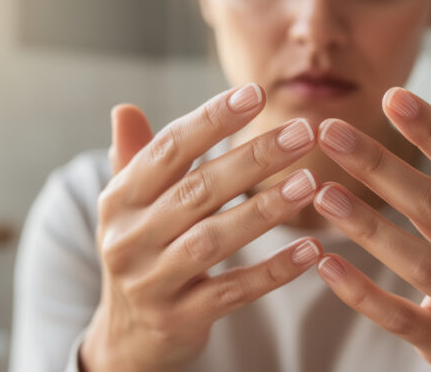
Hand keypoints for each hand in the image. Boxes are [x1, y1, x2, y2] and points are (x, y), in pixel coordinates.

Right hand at [80, 84, 322, 371]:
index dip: (212, 119)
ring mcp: (152, 283)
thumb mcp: (129, 207)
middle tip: (302, 133)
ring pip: (215, 239)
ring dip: (266, 209)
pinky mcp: (180, 319)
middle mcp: (128, 239)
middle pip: (198, 190)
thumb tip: (125, 108)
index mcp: (119, 200)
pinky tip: (311, 250)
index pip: (168, 150)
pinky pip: (234, 291)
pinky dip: (274, 271)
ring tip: (310, 182)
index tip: (257, 93)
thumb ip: (134, 158)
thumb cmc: (142, 253)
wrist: (127, 336)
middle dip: (254, 158)